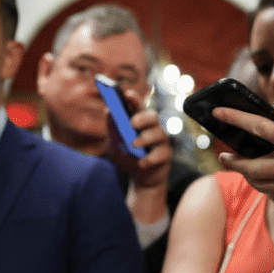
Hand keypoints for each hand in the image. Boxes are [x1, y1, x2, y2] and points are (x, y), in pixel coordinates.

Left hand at [105, 90, 171, 223]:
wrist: (139, 178)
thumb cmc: (127, 156)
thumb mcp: (114, 143)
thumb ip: (112, 128)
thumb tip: (108, 111)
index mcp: (139, 121)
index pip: (137, 106)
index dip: (134, 98)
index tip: (127, 93)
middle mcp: (152, 128)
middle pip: (152, 116)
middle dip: (142, 117)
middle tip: (132, 122)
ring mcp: (160, 141)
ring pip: (158, 134)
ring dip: (145, 138)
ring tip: (134, 144)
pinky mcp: (165, 156)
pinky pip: (160, 154)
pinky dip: (149, 158)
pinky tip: (141, 162)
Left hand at [216, 104, 273, 226]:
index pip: (258, 128)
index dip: (234, 118)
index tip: (217, 113)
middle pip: (249, 164)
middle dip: (231, 158)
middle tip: (222, 152)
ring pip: (257, 183)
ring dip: (243, 173)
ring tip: (237, 163)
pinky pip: (272, 196)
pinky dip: (262, 188)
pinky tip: (263, 180)